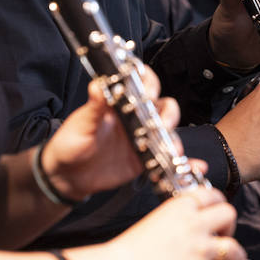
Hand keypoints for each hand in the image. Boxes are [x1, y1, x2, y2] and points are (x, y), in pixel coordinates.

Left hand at [42, 70, 180, 200]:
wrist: (67, 175)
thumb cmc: (70, 143)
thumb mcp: (80, 123)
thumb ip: (93, 107)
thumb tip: (97, 86)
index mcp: (119, 103)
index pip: (141, 84)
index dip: (150, 84)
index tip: (149, 93)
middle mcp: (134, 118)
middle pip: (162, 107)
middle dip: (168, 113)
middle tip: (162, 124)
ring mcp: (142, 138)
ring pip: (168, 133)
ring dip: (174, 139)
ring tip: (172, 150)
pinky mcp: (144, 159)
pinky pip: (166, 158)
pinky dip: (183, 163)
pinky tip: (192, 167)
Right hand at [105, 186, 257, 259]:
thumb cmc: (130, 249)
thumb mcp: (154, 219)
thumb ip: (175, 218)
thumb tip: (186, 224)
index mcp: (181, 207)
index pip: (211, 194)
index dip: (218, 202)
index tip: (217, 209)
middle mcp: (194, 225)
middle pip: (229, 214)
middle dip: (229, 224)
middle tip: (223, 233)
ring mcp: (200, 250)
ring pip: (234, 247)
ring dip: (236, 255)